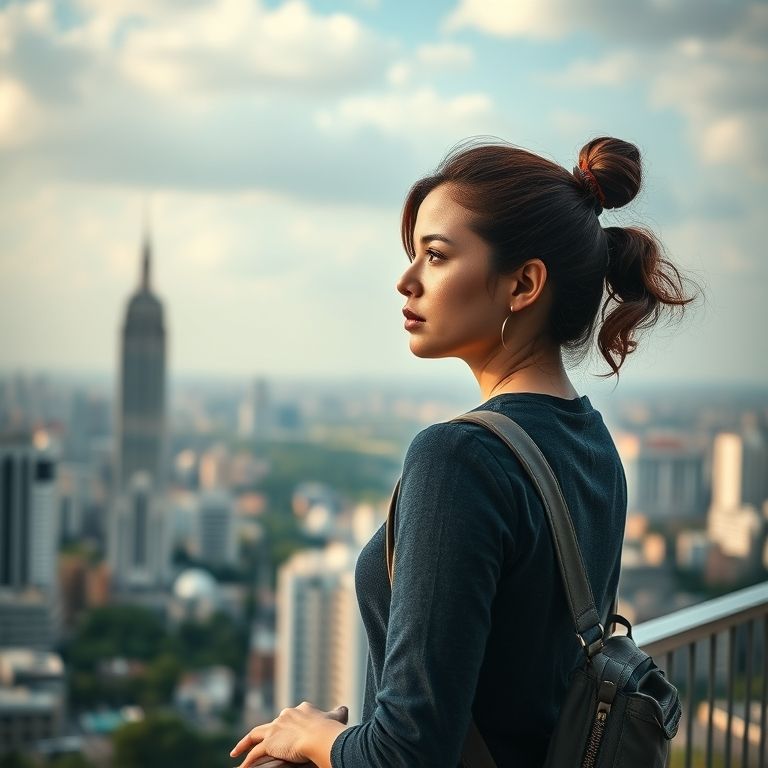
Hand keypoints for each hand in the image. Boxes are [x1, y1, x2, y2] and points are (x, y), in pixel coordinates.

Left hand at [230, 701, 348, 767]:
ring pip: (256, 734)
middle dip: (267, 734)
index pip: (291, 716)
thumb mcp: (335, 717)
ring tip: (237, 751)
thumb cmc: (331, 729)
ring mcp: (277, 727)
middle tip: (261, 743)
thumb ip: (337, 713)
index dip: (287, 724)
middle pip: (272, 724)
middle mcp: (287, 714)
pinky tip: (241, 765)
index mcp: (302, 709)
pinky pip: (255, 752)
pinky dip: (247, 758)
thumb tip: (344, 709)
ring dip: (245, 744)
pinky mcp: (270, 741)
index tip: (285, 731)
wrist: (320, 736)